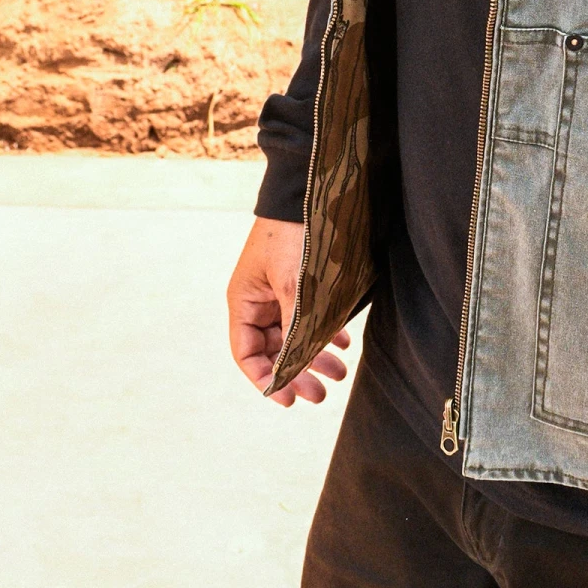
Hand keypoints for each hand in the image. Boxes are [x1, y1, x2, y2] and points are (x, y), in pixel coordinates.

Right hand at [227, 216, 349, 407]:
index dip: (265, 380)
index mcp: (245, 300)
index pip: (247, 353)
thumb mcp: (293, 284)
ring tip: (340, 373)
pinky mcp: (304, 280)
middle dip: (297, 372)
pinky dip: (325, 331)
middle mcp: (260, 298)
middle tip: (321, 394)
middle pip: (273, 348)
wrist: (312, 188)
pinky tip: (342, 343)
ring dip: (315, 355)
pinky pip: (311, 315)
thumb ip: (292, 328)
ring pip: (295, 334)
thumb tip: (292, 369)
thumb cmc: (293, 233)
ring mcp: (282, 289)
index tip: (287, 400)